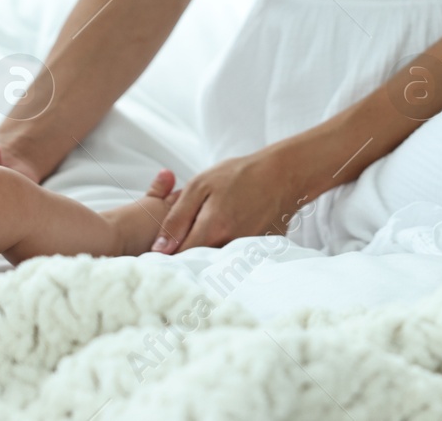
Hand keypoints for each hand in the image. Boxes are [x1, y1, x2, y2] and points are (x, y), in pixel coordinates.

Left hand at [152, 148, 312, 253]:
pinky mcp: (258, 255)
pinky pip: (233, 262)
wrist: (282, 176)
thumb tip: (159, 249)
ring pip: (215, 265)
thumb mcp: (200, 186)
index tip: (162, 251)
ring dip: (206, 256)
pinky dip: (225, 254)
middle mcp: (229, 248)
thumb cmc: (239, 176)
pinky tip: (229, 234)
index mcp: (213, 230)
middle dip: (186, 257)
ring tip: (211, 234)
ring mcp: (246, 254)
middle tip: (186, 240)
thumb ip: (177, 218)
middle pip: (197, 265)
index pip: (179, 258)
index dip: (166, 256)